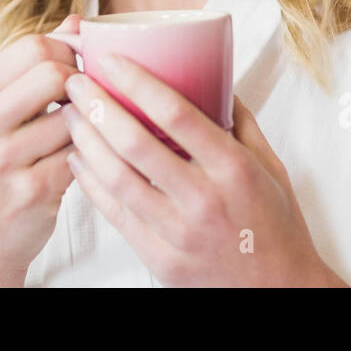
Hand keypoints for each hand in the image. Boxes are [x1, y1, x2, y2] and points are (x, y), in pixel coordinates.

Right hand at [0, 14, 81, 286]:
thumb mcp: (1, 107)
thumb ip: (36, 61)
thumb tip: (77, 20)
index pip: (33, 45)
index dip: (68, 50)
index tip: (79, 66)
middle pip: (53, 71)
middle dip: (81, 81)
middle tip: (86, 98)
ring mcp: (2, 159)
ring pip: (74, 114)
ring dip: (90, 121)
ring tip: (86, 129)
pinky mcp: (31, 191)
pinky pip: (81, 153)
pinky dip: (91, 152)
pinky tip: (86, 156)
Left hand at [60, 51, 346, 286]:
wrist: (280, 290)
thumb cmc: (275, 225)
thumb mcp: (270, 165)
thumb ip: (240, 120)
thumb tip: (212, 76)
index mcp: (232, 168)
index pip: (176, 114)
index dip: (137, 82)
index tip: (112, 60)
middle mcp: (203, 199)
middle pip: (135, 143)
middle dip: (98, 106)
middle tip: (76, 82)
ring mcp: (178, 233)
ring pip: (117, 178)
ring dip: (86, 141)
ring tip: (71, 115)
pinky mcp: (160, 259)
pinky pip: (115, 214)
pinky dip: (91, 182)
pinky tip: (80, 158)